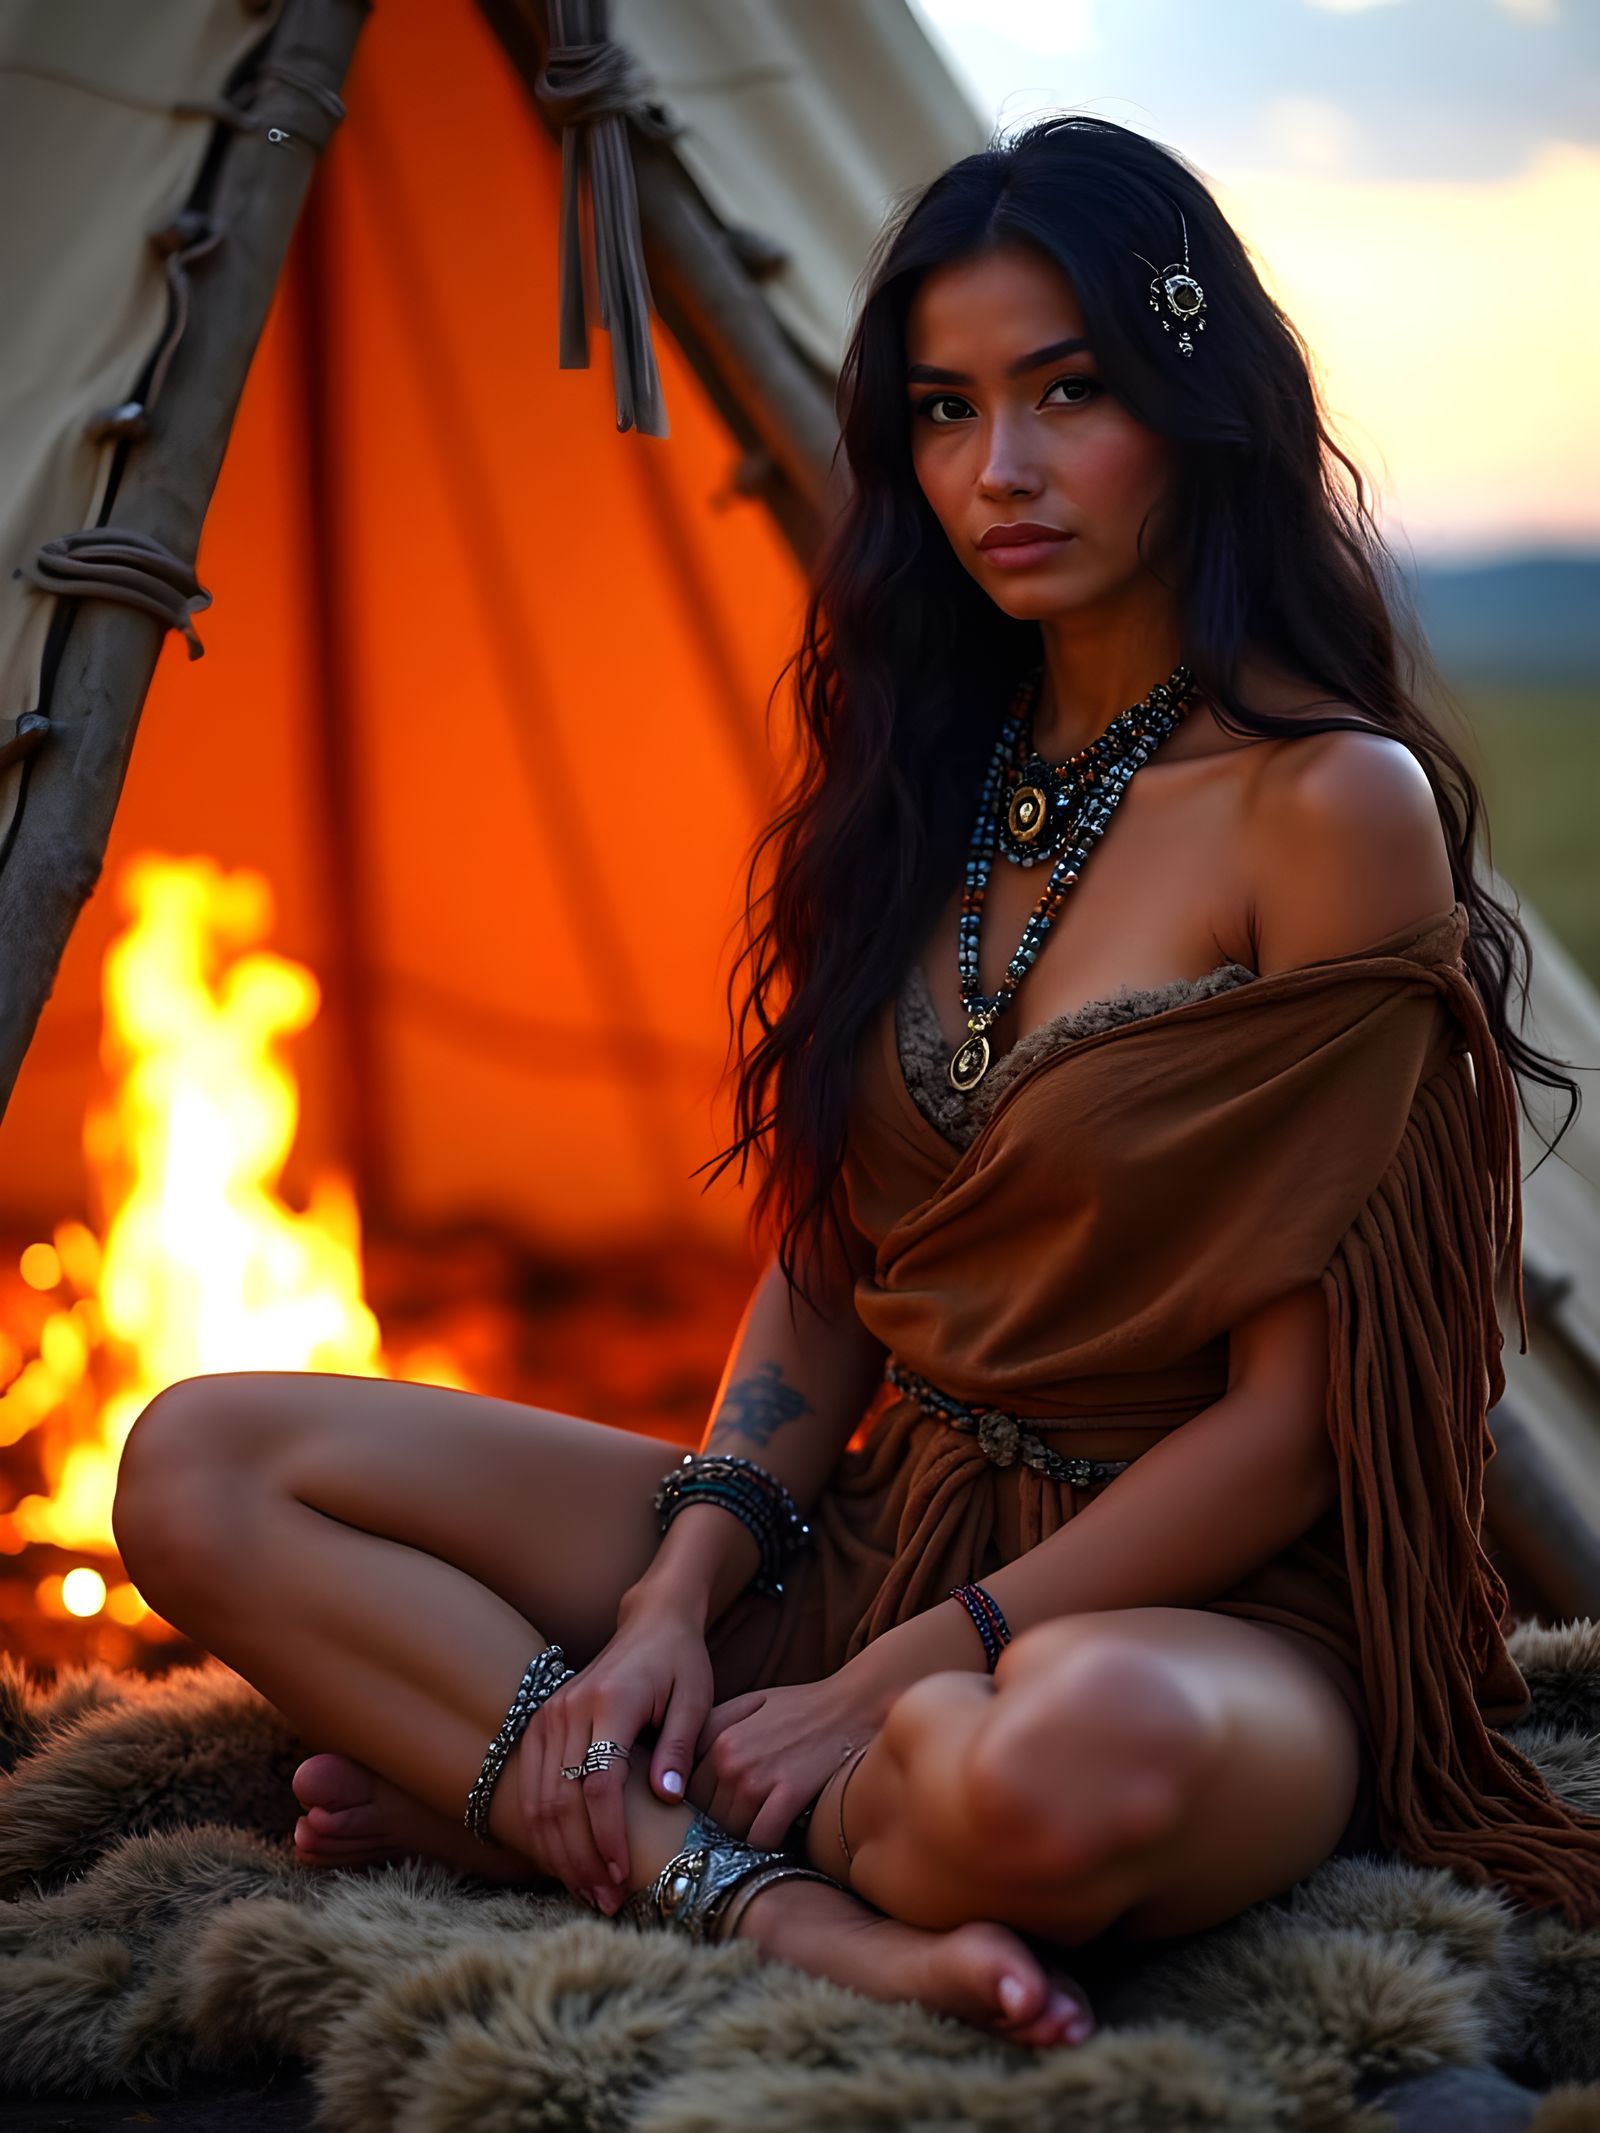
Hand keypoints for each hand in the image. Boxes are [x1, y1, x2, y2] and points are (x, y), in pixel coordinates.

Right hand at [517, 1597, 713, 1909]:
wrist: (650, 1623)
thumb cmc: (680, 1663)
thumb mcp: (695, 1699)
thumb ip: (678, 1747)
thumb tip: (667, 1798)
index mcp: (611, 1701)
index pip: (599, 1783)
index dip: (608, 1836)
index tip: (624, 1875)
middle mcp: (569, 1708)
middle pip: (561, 1799)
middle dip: (581, 1858)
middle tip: (608, 1900)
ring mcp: (547, 1716)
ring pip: (538, 1800)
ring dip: (559, 1853)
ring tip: (589, 1891)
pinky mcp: (539, 1725)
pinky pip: (530, 1788)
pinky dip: (544, 1831)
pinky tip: (567, 1861)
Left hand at [688, 1673, 880, 1851]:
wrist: (851, 1705)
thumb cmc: (802, 1707)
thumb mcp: (749, 1704)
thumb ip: (714, 1730)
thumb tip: (685, 1766)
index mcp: (715, 1734)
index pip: (687, 1789)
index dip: (701, 1804)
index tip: (716, 1812)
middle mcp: (728, 1757)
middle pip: (707, 1815)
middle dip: (721, 1824)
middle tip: (742, 1827)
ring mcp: (757, 1777)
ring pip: (731, 1831)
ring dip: (745, 1837)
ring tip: (761, 1832)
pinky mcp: (788, 1793)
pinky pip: (761, 1839)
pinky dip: (768, 1844)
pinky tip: (780, 1836)